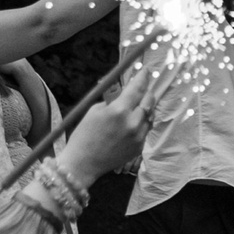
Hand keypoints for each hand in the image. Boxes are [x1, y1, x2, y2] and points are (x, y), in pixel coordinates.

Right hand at [57, 67, 155, 185]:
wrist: (83, 163)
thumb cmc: (84, 134)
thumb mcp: (95, 110)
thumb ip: (114, 99)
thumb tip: (126, 90)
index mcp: (119, 110)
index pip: (137, 88)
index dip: (142, 77)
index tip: (146, 71)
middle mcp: (132, 122)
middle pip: (149, 100)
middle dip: (146, 92)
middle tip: (141, 89)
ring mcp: (138, 136)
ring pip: (150, 115)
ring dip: (144, 108)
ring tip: (134, 107)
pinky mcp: (140, 146)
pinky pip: (146, 129)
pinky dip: (141, 123)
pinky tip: (130, 124)